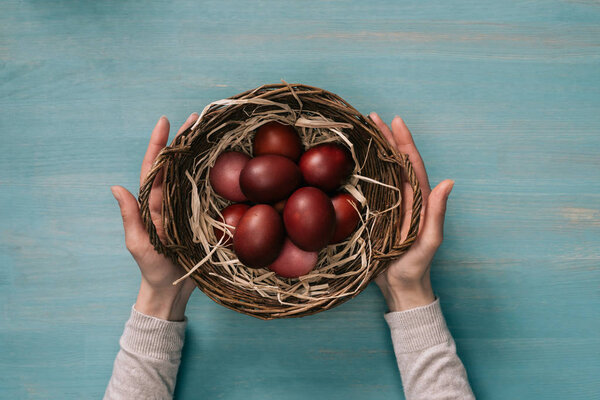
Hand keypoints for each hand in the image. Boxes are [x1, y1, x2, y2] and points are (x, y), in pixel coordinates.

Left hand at [110, 114, 198, 320]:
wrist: (171, 289)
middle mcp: (168, 201)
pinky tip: (220, 162)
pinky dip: (210, 175)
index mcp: (151, 203)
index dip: (158, 145)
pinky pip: (204, 193)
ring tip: (207, 132)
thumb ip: (129, 216)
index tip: (165, 122)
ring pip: (189, 174)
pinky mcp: (199, 217)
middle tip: (194, 118)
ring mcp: (184, 208)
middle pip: (174, 165)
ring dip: (197, 153)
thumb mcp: (137, 243)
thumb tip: (115, 186)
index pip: (154, 168)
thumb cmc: (151, 268)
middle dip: (182, 140)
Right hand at [370, 113, 454, 311]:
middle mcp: (406, 198)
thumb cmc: (417, 266)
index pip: (412, 164)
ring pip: (384, 171)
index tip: (395, 121)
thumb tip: (448, 181)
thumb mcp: (430, 240)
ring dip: (375, 150)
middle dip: (386, 138)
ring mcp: (391, 205)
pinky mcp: (378, 214)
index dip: (404, 142)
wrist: (401, 287)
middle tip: (372, 117)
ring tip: (363, 131)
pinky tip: (355, 162)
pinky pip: (372, 187)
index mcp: (421, 200)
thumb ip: (438, 212)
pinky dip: (365, 171)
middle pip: (396, 161)